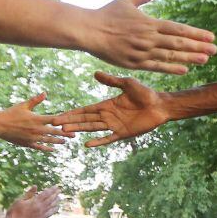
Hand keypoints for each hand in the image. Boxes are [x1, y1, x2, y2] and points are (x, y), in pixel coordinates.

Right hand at [0, 93, 73, 151]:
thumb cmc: (11, 113)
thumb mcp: (23, 105)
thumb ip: (36, 100)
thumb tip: (45, 93)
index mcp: (36, 119)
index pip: (54, 120)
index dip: (63, 121)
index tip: (72, 122)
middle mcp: (35, 129)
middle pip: (54, 132)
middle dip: (65, 133)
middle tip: (74, 135)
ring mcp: (31, 138)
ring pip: (48, 141)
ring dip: (57, 141)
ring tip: (65, 142)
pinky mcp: (26, 143)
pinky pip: (39, 147)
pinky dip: (46, 148)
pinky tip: (53, 149)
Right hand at [5, 186, 59, 217]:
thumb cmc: (14, 212)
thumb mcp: (20, 200)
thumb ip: (29, 194)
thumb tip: (36, 186)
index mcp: (35, 202)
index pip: (46, 194)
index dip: (51, 189)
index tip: (55, 186)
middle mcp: (40, 208)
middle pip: (51, 199)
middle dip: (55, 194)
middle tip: (59, 190)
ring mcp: (41, 214)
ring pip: (52, 206)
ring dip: (56, 201)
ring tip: (59, 197)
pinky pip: (50, 214)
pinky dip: (54, 210)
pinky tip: (56, 207)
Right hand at [53, 72, 167, 146]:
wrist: (161, 105)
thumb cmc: (146, 93)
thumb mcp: (127, 84)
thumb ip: (111, 81)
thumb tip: (94, 73)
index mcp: (108, 105)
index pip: (86, 109)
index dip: (73, 112)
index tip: (59, 115)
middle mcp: (109, 116)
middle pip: (86, 119)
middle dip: (71, 121)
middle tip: (54, 124)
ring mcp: (115, 125)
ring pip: (93, 128)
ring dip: (80, 129)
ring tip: (65, 131)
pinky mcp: (124, 133)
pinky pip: (108, 138)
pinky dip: (99, 141)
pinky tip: (87, 144)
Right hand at [82, 0, 216, 74]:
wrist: (87, 30)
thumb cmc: (107, 14)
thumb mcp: (127, 0)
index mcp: (149, 22)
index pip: (178, 29)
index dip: (196, 34)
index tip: (211, 36)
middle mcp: (148, 38)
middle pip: (179, 44)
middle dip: (199, 47)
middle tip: (216, 50)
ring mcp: (142, 52)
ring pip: (170, 57)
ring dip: (190, 58)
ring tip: (206, 59)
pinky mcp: (134, 63)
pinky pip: (156, 67)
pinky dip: (171, 69)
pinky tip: (185, 70)